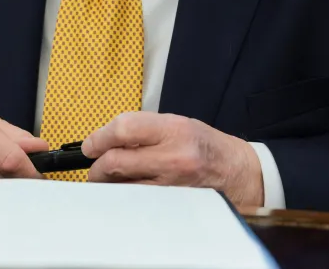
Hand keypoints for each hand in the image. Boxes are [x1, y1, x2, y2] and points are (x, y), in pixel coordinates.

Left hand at [81, 112, 263, 206]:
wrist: (238, 173)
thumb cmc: (206, 145)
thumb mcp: (178, 123)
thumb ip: (143, 129)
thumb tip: (107, 138)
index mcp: (174, 130)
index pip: (124, 129)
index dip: (99, 137)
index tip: (90, 144)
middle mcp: (173, 157)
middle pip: (116, 161)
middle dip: (97, 164)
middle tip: (93, 163)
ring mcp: (172, 185)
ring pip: (122, 187)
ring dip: (107, 183)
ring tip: (106, 178)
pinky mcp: (172, 205)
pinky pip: (136, 202)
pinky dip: (123, 196)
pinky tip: (123, 190)